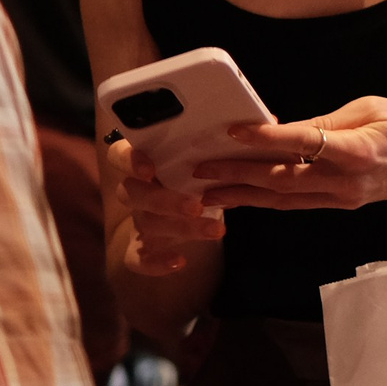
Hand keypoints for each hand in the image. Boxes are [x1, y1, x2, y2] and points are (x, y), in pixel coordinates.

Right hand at [112, 139, 224, 274]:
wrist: (189, 209)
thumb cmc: (200, 172)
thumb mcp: (210, 156)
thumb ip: (224, 143)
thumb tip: (267, 123)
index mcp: (143, 159)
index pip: (119, 154)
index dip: (129, 160)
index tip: (149, 168)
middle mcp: (134, 189)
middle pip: (133, 193)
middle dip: (165, 201)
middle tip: (196, 207)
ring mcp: (136, 219)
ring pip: (146, 223)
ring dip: (180, 228)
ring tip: (217, 230)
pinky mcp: (140, 247)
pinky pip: (138, 259)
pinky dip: (155, 263)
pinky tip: (179, 262)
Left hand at [187, 96, 386, 212]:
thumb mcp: (370, 108)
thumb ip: (326, 122)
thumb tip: (283, 128)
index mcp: (357, 150)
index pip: (300, 143)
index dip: (264, 138)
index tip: (232, 132)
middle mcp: (347, 180)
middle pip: (282, 180)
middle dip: (238, 175)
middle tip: (200, 172)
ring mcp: (344, 197)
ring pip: (285, 200)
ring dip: (243, 197)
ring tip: (207, 195)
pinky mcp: (343, 203)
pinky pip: (299, 203)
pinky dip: (268, 200)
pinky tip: (244, 197)